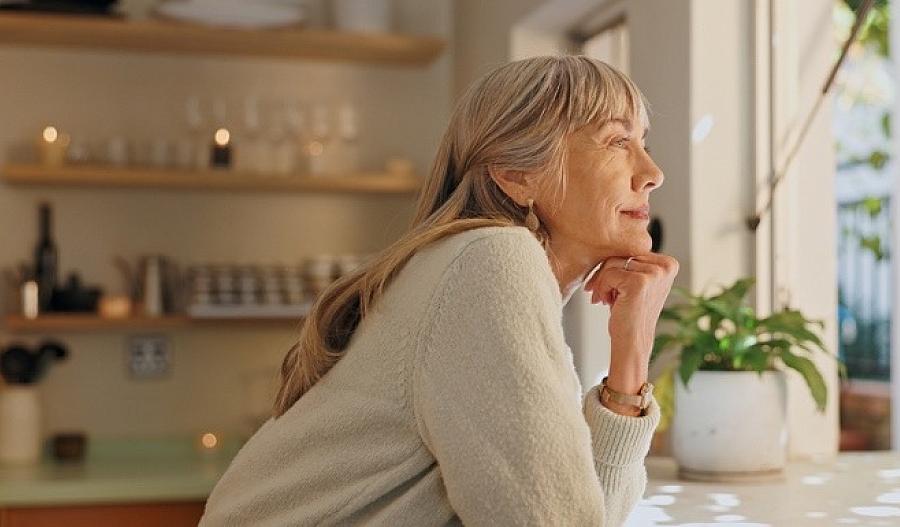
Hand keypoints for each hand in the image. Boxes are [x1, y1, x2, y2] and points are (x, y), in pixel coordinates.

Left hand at [583, 253, 678, 393]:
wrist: (631, 342)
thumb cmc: (630, 313)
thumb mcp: (637, 282)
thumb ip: (632, 263)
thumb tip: (608, 239)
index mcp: (669, 263)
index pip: (631, 251)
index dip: (615, 267)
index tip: (608, 286)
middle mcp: (666, 266)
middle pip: (622, 254)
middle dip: (606, 274)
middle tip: (601, 294)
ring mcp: (654, 273)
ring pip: (612, 263)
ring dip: (602, 282)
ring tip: (606, 300)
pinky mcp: (639, 282)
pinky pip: (608, 274)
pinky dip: (602, 288)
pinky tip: (607, 303)